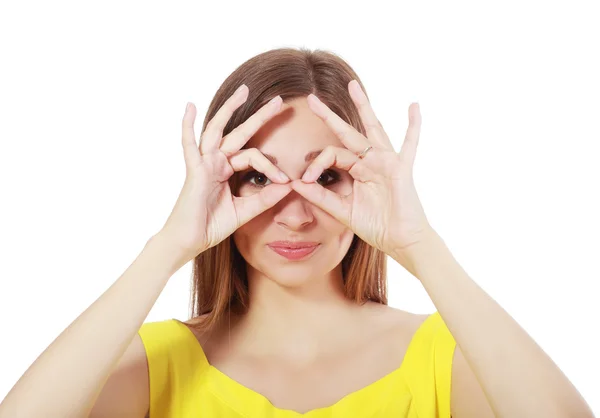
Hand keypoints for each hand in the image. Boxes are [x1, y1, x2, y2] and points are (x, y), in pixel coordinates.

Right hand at [158, 85, 291, 264]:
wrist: (189, 242)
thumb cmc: (211, 227)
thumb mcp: (245, 211)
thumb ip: (265, 199)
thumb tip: (290, 186)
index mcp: (227, 171)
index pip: (254, 157)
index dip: (272, 167)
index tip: (287, 181)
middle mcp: (216, 163)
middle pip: (240, 133)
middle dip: (260, 117)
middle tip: (279, 101)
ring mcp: (204, 164)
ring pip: (218, 130)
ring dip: (230, 109)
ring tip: (244, 90)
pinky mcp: (194, 170)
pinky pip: (189, 144)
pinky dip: (188, 125)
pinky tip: (190, 106)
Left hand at [290, 80, 434, 260]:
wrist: (401, 241)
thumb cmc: (376, 226)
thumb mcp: (342, 211)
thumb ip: (320, 197)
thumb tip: (295, 183)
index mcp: (356, 171)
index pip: (331, 156)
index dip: (316, 164)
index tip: (304, 178)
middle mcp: (370, 162)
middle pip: (347, 133)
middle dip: (329, 116)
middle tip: (312, 99)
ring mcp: (386, 162)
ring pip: (372, 129)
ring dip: (363, 107)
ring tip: (353, 86)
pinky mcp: (401, 168)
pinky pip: (410, 144)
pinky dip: (413, 125)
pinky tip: (414, 106)